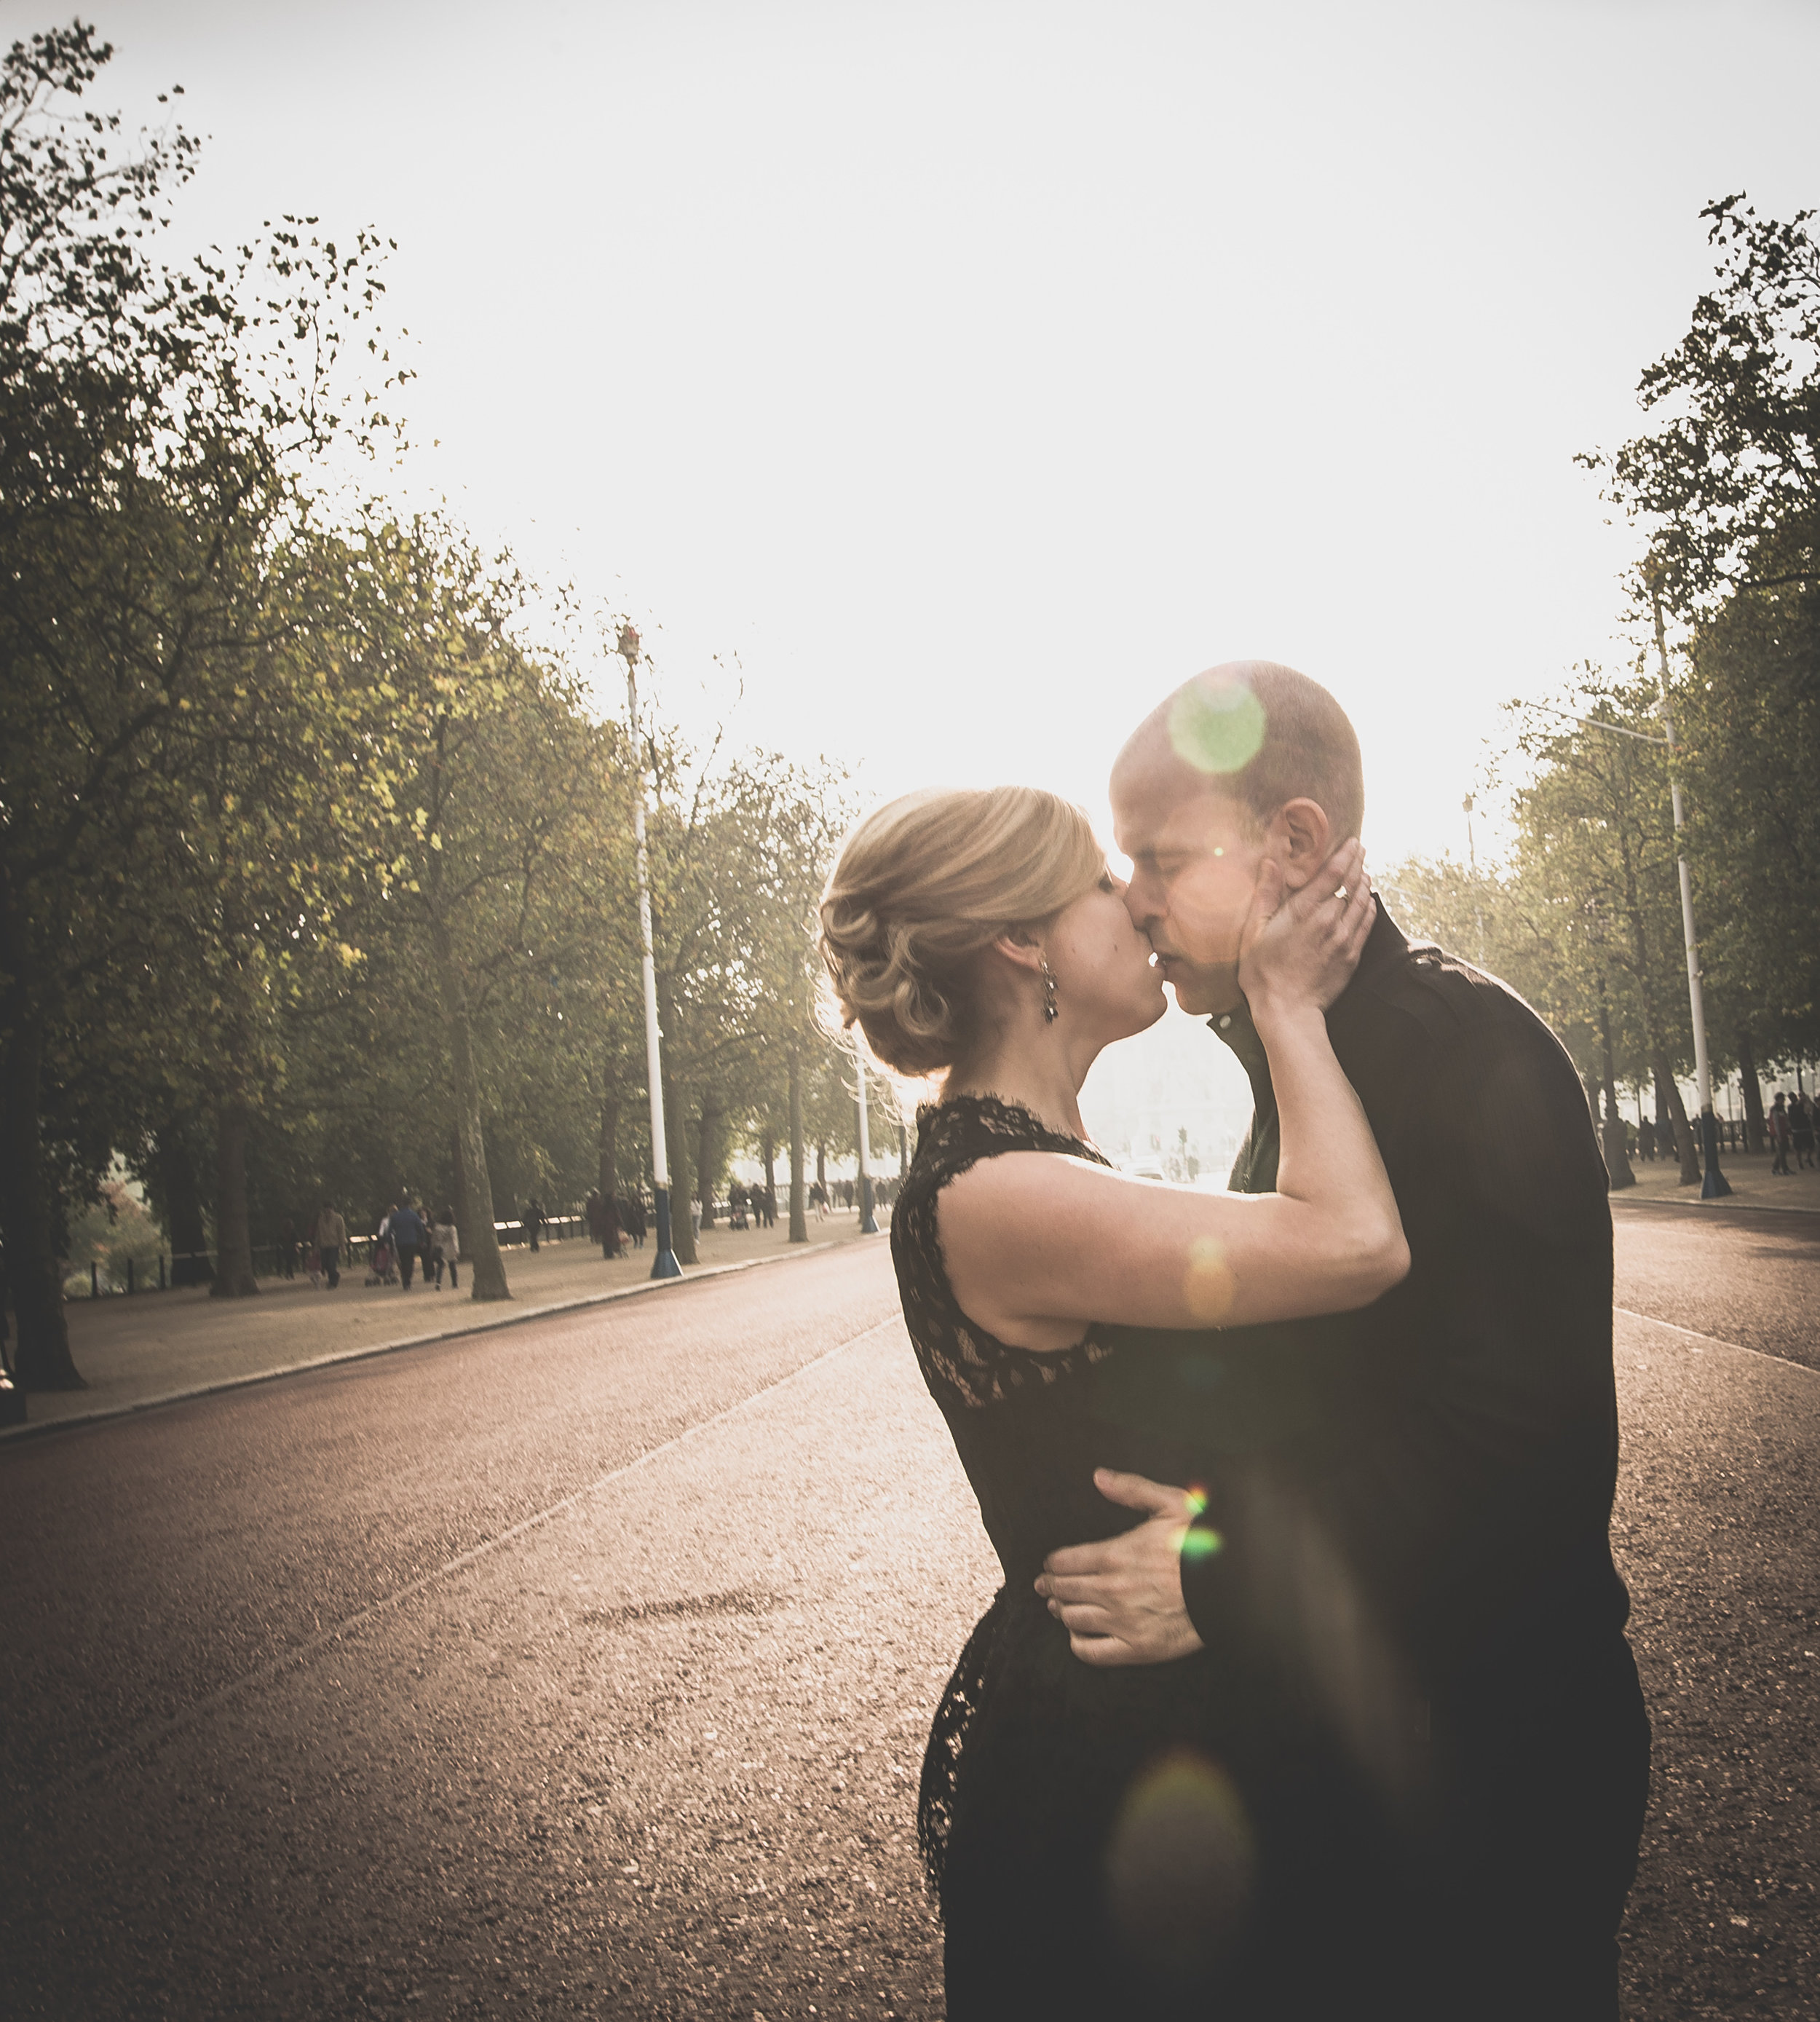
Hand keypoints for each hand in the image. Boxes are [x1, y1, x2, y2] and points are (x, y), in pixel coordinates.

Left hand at [1033, 1469, 1205, 1666]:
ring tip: (1059, 1606)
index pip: (1064, 1562)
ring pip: (1073, 1619)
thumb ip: (1131, 1489)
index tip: (1049, 1566)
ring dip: (1061, 1611)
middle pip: (1063, 1590)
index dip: (1051, 1564)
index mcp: (1116, 1554)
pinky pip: (1093, 1652)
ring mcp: (1124, 1622)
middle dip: (1050, 1586)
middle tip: (1045, 1586)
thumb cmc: (1202, 1543)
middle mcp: (1113, 1590)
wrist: (1234, 1584)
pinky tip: (1078, 1635)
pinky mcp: (1138, 1649)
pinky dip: (1078, 1644)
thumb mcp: (1171, 1502)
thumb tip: (1100, 1477)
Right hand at [1237, 838, 1373, 1014]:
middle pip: (1351, 884)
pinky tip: (1369, 901)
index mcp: (1303, 911)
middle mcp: (1328, 920)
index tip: (1353, 842)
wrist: (1287, 1010)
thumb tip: (1270, 863)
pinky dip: (1369, 908)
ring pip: (1361, 902)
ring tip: (1365, 872)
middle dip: (1357, 864)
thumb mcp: (1253, 932)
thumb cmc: (1262, 973)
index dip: (1345, 854)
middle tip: (1362, 851)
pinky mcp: (1351, 956)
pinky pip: (1366, 924)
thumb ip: (1265, 895)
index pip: (1332, 873)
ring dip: (1365, 884)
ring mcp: (1343, 939)